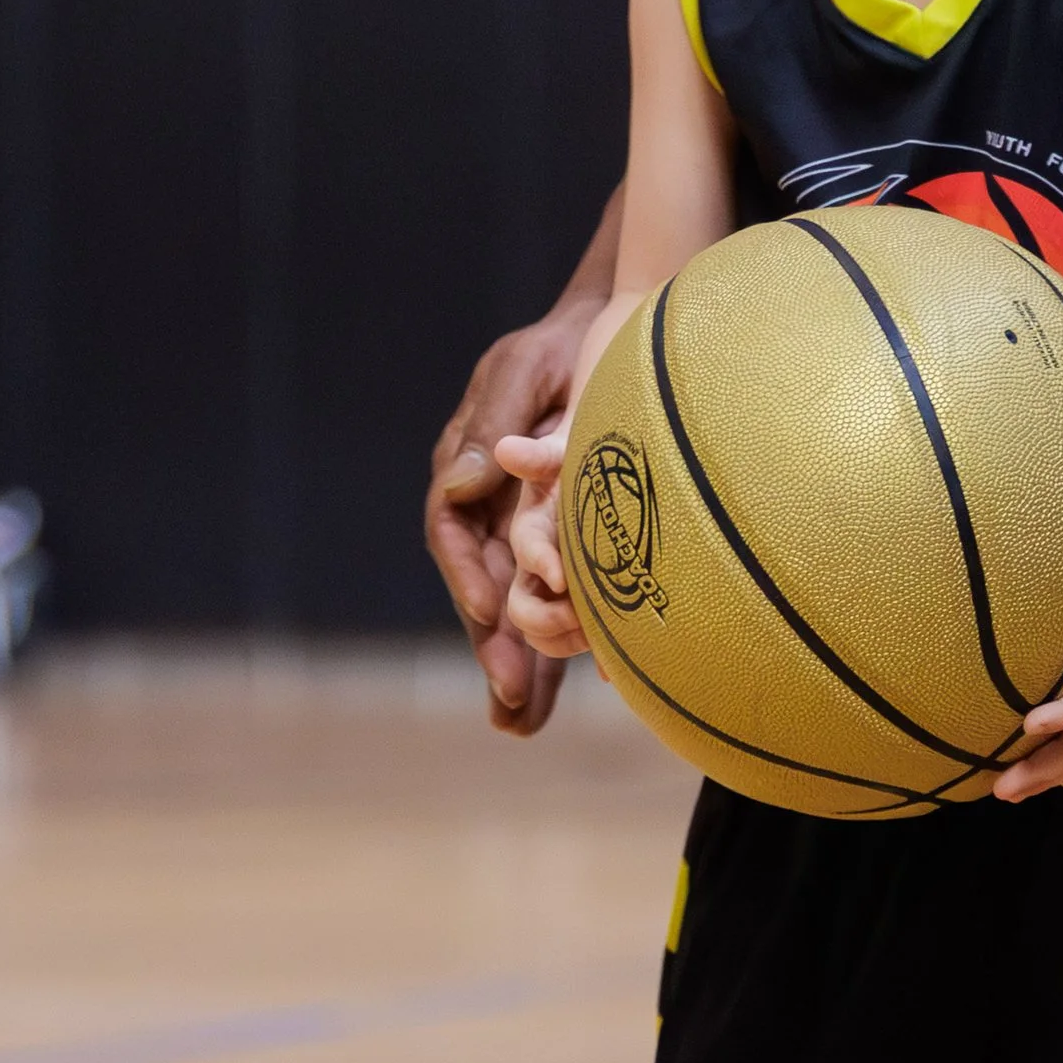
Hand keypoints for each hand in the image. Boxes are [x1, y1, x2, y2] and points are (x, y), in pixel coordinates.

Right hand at [426, 302, 605, 729]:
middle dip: (493, 648)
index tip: (488, 617)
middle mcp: (486, 509)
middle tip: (508, 707)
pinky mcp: (561, 542)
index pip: (454, 534)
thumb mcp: (522, 373)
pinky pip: (556, 597)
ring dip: (519, 665)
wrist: (608, 338)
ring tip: (521, 724)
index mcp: (465, 472)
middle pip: (481, 589)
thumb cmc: (559, 348)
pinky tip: (579, 686)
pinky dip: (561, 640)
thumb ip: (496, 424)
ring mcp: (521, 530)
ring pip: (514, 605)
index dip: (468, 577)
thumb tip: (463, 480)